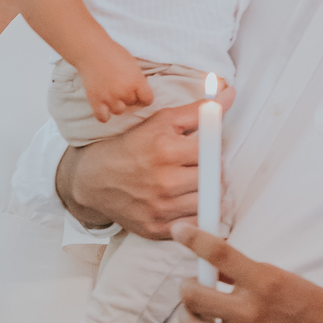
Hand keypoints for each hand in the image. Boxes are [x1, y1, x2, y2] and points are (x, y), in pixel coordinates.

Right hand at [56, 83, 234, 238]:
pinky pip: (193, 225)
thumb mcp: (161, 122)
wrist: (93, 179)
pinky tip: (189, 205)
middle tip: (201, 169)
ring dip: (208, 194)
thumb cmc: (130, 147)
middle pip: (213, 178)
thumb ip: (198, 111)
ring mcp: (159, 208)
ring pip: (207, 203)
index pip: (212, 151)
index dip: (212, 150)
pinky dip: (197, 217)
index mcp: (165, 151)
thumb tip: (230, 94)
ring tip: (197, 186)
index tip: (206, 151)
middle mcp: (163, 182)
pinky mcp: (155, 228)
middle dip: (212, 172)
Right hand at [78, 41, 153, 125]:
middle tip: (121, 88)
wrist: (92, 51)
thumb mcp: (133, 64)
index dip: (145, 97)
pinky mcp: (96, 101)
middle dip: (129, 97)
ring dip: (117, 105)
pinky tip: (104, 107)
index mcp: (136, 82)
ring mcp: (109, 98)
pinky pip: (103, 117)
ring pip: (119, 111)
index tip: (141, 94)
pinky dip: (104, 114)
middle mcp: (124, 92)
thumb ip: (138, 79)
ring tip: (112, 96)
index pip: (148, 100)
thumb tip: (141, 91)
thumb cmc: (113, 54)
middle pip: (132, 104)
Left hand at [172, 224, 322, 322]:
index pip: (219, 254)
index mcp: (263, 282)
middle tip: (195, 287)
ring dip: (189, 318)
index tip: (179, 231)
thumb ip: (243, 274)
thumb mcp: (280, 278)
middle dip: (188, 287)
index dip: (194, 239)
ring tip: (198, 315)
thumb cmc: (310, 306)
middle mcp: (250, 312)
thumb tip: (210, 268)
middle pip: (192, 295)